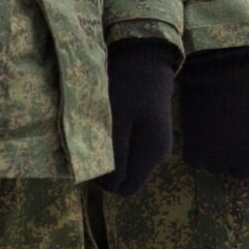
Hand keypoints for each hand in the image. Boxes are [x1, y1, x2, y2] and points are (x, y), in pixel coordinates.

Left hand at [99, 38, 178, 195]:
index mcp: (150, 153)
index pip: (124, 188)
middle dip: (107, 170)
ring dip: (112, 157)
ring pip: (128, 167)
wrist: (145, 61)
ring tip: (101, 132)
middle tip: (91, 145)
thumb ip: (113, 154)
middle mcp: (157, 156)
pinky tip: (112, 128)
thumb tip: (109, 183)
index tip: (90, 159)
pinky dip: (118, 147)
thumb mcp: (115, 121)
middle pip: (127, 180)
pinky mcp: (152, 137)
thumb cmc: (126, 87)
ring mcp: (157, 146)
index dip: (104, 181)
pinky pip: (131, 154)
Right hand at [177, 45, 248, 177]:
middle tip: (235, 124)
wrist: (217, 62)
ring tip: (218, 123)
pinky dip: (197, 148)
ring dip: (218, 152)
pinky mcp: (194, 153)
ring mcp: (218, 158)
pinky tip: (202, 125)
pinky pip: (197, 161)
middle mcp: (245, 161)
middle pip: (243, 171)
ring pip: (219, 167)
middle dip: (241, 153)